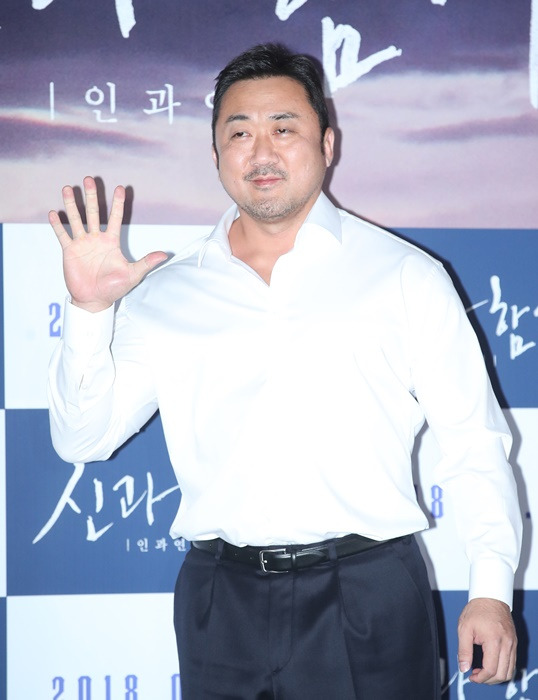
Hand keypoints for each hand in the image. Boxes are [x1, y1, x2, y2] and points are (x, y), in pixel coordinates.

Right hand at [49, 176, 167, 312]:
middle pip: (94, 213)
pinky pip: (63, 235)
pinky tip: (54, 213)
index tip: (120, 187)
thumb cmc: (114, 288)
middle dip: (92, 197)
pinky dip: (58, 225)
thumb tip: (164, 255)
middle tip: (90, 179)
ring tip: (68, 189)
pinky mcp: (70, 251)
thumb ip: (147, 262)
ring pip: (76, 219)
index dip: (118, 204)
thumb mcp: (133, 274)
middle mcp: (96, 239)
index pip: (116, 218)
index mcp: (112, 242)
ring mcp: (82, 244)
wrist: (95, 299)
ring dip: (72, 205)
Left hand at [457, 597, 516, 683]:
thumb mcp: (464, 628)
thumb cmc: (477, 610)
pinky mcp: (513, 642)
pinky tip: (491, 664)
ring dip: (496, 676)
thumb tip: (463, 668)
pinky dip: (502, 668)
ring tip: (483, 671)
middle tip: (476, 675)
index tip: (471, 677)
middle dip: (488, 680)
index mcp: (494, 640)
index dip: (480, 678)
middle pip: (502, 674)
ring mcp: (512, 643)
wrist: (490, 596)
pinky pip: (512, 662)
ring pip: (509, 671)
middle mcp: (507, 644)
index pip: (491, 670)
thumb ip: (463, 650)